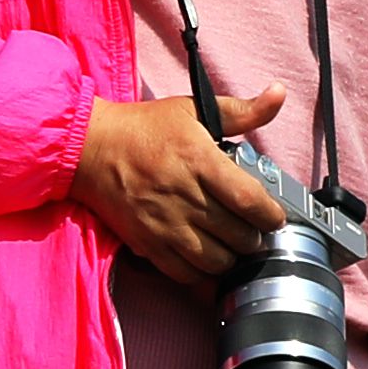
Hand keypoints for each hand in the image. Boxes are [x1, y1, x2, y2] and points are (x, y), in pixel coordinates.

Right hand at [65, 85, 285, 287]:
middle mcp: (184, 196)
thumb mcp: (193, 109)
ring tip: (230, 244)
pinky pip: (184, 274)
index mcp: (199, 160)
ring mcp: (164, 224)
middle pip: (238, 236)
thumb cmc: (143, 128)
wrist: (89, 147)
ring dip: (230, 256)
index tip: (273, 216)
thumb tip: (279, 94)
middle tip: (252, 229)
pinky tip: (204, 257)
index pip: (250, 201)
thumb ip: (241, 111)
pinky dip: (202, 273)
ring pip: (215, 261)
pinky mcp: (146, 242)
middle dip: (254, 237)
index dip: (271, 215)